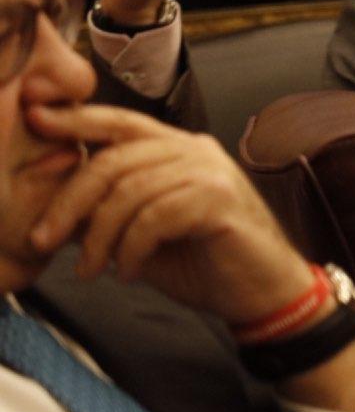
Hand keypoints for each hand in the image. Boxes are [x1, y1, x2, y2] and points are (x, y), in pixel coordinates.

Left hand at [25, 104, 314, 325]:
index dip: (76, 119)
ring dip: (99, 237)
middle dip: (69, 202)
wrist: (261, 293)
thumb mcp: (140, 234)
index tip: (35, 118)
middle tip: (43, 240)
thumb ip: (104, 212)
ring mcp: (211, 171)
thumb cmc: (204, 262)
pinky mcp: (220, 200)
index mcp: (177, 148)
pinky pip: (155, 217)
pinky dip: (132, 249)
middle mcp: (195, 150)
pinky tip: (130, 271)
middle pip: (114, 159)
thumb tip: (50, 208)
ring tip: (92, 270)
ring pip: (130, 191)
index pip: (120, 122)